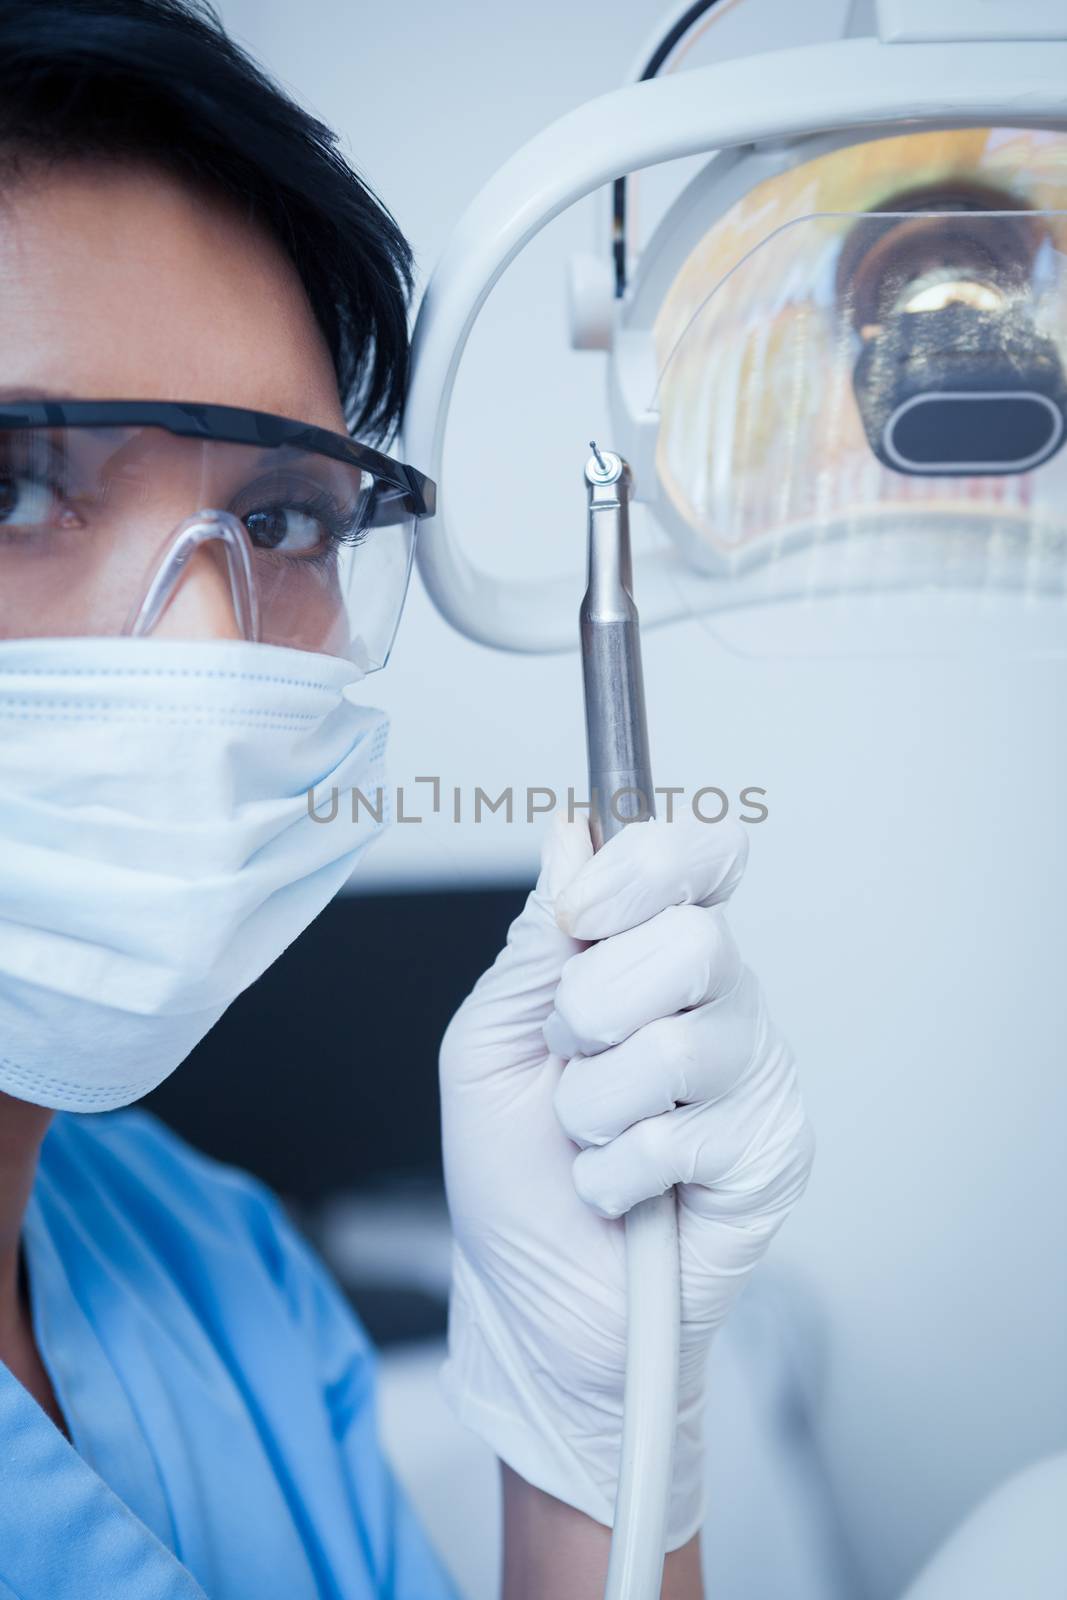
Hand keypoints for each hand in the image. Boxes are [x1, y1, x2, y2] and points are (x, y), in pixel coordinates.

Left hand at [439, 814, 813, 1548]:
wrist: (531, 1302)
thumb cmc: (512, 1169)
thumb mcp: (490, 1039)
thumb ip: (537, 941)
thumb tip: (570, 829)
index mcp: (655, 955)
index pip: (704, 856)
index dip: (648, 867)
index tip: (582, 915)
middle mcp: (722, 1000)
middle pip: (694, 938)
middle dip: (591, 1008)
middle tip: (567, 1057)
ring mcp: (756, 1076)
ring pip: (678, 1043)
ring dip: (592, 1105)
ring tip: (588, 1137)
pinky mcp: (773, 1154)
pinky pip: (681, 1133)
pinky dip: (614, 1170)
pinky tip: (618, 1191)